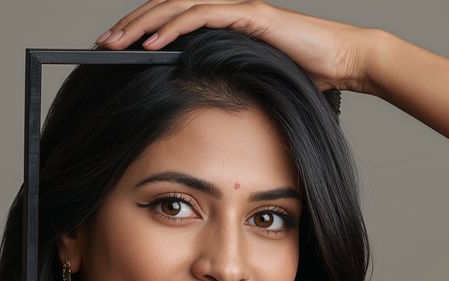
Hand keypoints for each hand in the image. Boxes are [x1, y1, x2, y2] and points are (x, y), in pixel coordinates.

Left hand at [95, 0, 382, 94]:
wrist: (347, 60)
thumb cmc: (308, 73)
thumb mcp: (256, 79)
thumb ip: (229, 80)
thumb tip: (203, 102)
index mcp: (224, 20)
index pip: (172, 17)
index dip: (141, 28)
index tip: (115, 48)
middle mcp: (226, 6)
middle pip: (166, 7)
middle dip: (130, 25)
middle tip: (102, 45)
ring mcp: (237, 6)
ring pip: (176, 6)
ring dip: (142, 25)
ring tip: (116, 43)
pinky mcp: (249, 14)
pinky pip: (201, 16)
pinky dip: (173, 28)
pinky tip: (151, 45)